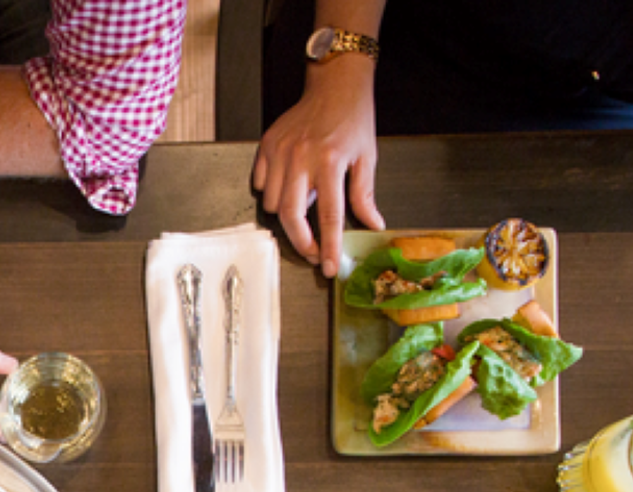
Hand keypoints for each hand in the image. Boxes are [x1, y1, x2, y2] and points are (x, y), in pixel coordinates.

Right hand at [253, 58, 383, 277]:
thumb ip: (364, 195)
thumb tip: (372, 225)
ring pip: (273, 204)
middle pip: (291, 217)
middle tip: (312, 252)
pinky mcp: (267, 146)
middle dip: (300, 241)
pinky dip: (272, 192)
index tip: (328, 267)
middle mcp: (301, 158)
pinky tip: (289, 185)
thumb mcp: (367, 157)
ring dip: (287, 214)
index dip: (328, 247)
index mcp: (330, 162)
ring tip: (305, 203)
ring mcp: (280, 151)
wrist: (335, 84)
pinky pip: (261, 185)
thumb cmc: (353, 118)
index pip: (328, 217)